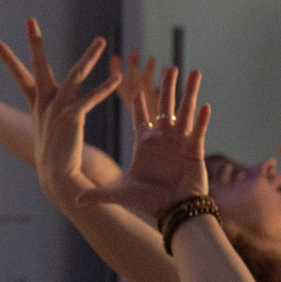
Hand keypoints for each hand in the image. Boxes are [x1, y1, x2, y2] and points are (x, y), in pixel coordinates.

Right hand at [0, 22, 121, 203]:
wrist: (56, 177)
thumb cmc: (54, 158)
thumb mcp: (47, 131)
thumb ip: (49, 116)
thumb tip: (50, 113)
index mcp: (37, 105)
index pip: (20, 77)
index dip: (8, 59)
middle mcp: (45, 103)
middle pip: (38, 66)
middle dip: (34, 42)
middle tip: (30, 20)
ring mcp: (57, 109)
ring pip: (74, 76)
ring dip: (89, 57)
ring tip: (101, 41)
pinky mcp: (72, 119)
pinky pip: (91, 98)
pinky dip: (105, 87)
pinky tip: (117, 77)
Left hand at [75, 65, 208, 217]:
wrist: (174, 213)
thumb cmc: (149, 203)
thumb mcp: (121, 194)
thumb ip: (99, 194)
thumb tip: (75, 201)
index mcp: (145, 144)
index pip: (140, 118)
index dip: (137, 103)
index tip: (133, 86)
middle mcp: (163, 139)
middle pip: (164, 107)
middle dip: (167, 87)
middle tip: (169, 68)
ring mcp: (180, 143)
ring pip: (185, 112)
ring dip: (189, 93)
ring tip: (194, 72)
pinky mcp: (195, 151)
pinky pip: (198, 131)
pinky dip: (201, 120)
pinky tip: (204, 106)